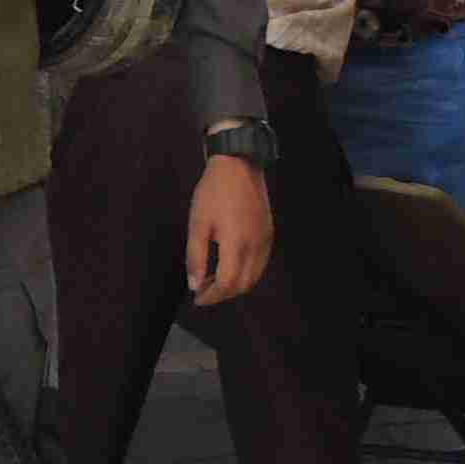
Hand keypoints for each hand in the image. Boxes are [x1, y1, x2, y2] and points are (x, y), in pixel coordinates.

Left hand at [186, 156, 275, 303]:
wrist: (239, 165)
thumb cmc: (213, 193)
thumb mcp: (197, 224)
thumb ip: (196, 257)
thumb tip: (194, 285)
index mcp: (236, 243)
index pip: (227, 283)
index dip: (212, 296)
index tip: (197, 298)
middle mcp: (256, 246)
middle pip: (243, 285)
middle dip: (222, 294)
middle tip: (203, 291)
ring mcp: (266, 241)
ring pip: (254, 277)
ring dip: (235, 286)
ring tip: (214, 281)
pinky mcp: (269, 235)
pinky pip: (260, 264)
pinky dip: (246, 273)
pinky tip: (230, 267)